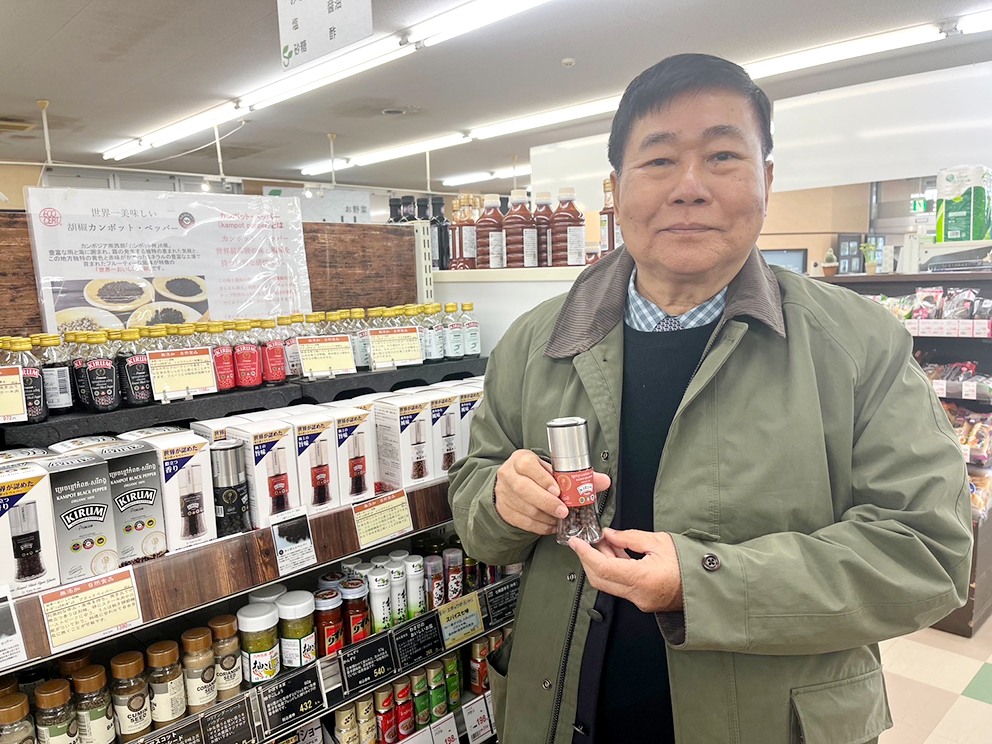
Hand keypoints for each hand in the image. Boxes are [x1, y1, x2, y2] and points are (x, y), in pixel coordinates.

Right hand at [495, 450, 611, 535]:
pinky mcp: (505, 510)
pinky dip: (539, 526)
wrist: (513, 482)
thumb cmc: (536, 474)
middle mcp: (509, 474)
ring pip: (524, 508)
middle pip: (524, 489)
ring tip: (560, 519)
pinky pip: (523, 521)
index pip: (528, 466)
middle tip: (563, 511)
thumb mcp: (552, 469)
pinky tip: (551, 525)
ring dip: (545, 517)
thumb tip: (603, 481)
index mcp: (521, 459)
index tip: (558, 490)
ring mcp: (504, 493)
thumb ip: (577, 475)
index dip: (543, 479)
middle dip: (546, 502)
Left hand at [569, 528, 683, 612]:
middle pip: (600, 579)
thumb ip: (629, 538)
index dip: (586, 554)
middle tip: (588, 540)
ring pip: (609, 583)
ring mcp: (640, 601)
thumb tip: (609, 535)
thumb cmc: (689, 564)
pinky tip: (616, 553)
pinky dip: (613, 569)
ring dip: (601, 562)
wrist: (706, 584)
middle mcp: (639, 594)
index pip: (603, 568)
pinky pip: (620, 586)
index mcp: (643, 578)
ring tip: (605, 542)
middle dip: (589, 558)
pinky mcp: (642, 601)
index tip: (576, 543)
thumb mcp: (658, 541)